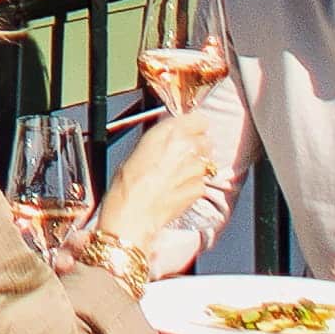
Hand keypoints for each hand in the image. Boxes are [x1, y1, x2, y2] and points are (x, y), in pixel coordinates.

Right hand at [83, 97, 236, 280]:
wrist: (132, 214)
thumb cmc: (128, 183)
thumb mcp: (140, 149)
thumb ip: (162, 139)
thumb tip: (172, 137)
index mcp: (170, 131)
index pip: (199, 119)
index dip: (193, 127)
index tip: (188, 132)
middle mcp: (187, 146)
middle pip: (206, 140)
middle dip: (197, 147)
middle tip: (181, 157)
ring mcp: (196, 168)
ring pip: (207, 161)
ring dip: (197, 166)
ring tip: (178, 176)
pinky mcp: (200, 188)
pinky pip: (203, 181)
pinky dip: (194, 184)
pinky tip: (178, 190)